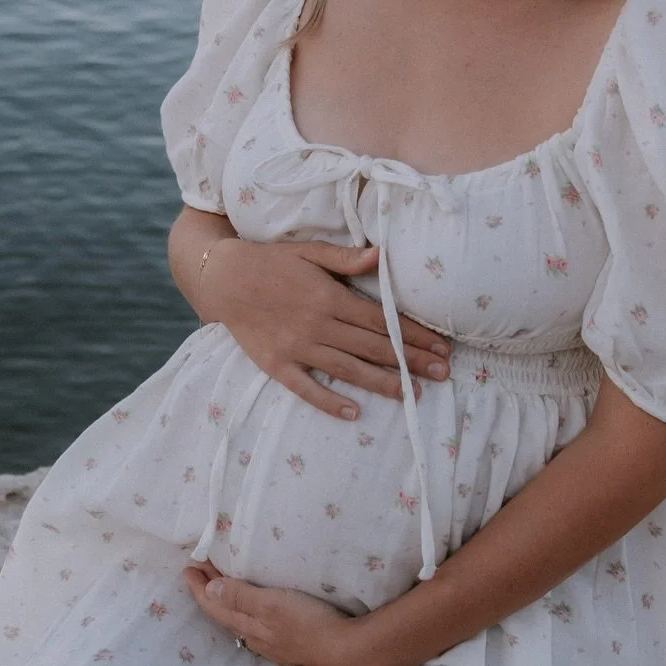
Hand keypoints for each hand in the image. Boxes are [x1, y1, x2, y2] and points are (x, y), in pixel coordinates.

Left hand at [182, 560, 373, 665]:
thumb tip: (209, 589)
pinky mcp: (289, 642)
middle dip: (210, 590)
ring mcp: (273, 642)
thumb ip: (240, 597)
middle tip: (198, 569)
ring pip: (240, 619)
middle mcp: (256, 637)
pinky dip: (246, 609)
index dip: (199, 587)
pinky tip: (253, 608)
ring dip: (227, 599)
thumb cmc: (309, 622)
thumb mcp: (271, 604)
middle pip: (225, 611)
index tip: (186, 568)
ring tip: (220, 584)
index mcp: (249, 625)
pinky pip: (256, 624)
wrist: (346, 650)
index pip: (215, 605)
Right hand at [200, 239, 451, 420]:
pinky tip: (353, 413)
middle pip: (372, 347)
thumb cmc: (271, 262)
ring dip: (382, 383)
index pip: (381, 321)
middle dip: (410, 361)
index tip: (441, 347)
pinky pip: (305, 388)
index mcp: (329, 297)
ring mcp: (296, 348)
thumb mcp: (309, 252)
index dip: (414, 335)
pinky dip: (329, 401)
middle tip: (442, 374)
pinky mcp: (276, 364)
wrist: (223, 279)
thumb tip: (382, 255)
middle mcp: (317, 325)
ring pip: (347, 370)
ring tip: (412, 395)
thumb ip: (345, 259)